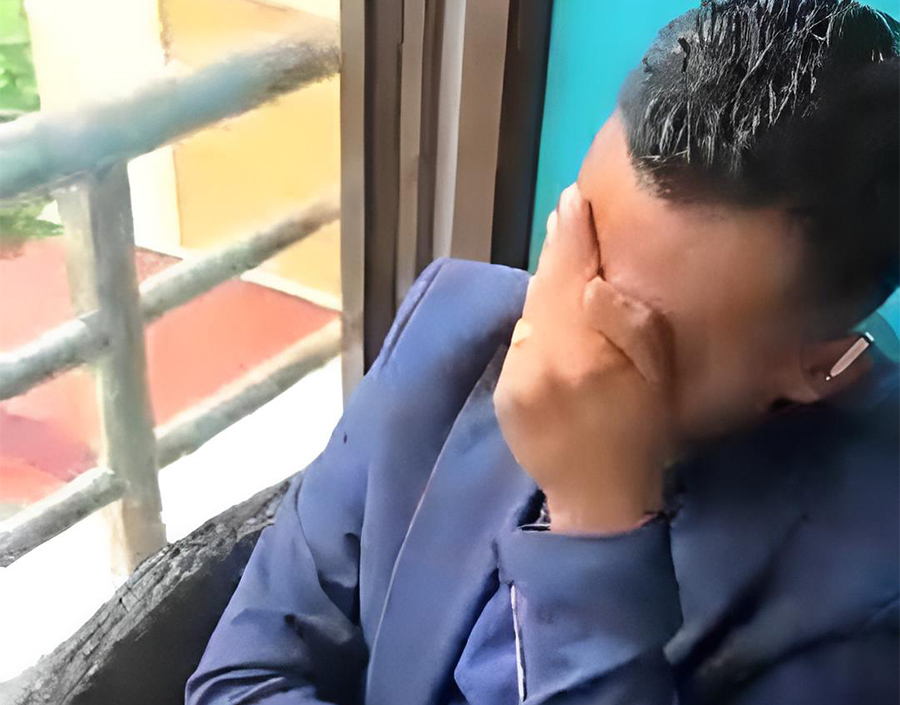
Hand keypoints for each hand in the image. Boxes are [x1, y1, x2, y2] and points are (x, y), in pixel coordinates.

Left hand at [493, 184, 676, 533]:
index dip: (573, 235)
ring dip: (547, 283)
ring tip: (562, 257)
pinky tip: (551, 317)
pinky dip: (535, 322)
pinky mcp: (502, 393)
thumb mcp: (659, 377)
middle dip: (558, 250)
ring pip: (530, 311)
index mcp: (587, 354)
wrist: (597, 498)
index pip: (575, 277)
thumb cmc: (642, 433)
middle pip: (547, 287)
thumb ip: (632, 325)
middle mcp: (543, 360)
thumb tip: (595, 282)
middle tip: (566, 213)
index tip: (572, 198)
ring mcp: (516, 377)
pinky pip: (519, 340)